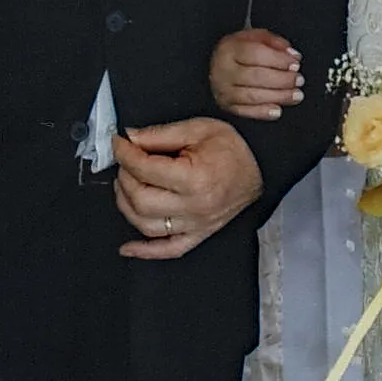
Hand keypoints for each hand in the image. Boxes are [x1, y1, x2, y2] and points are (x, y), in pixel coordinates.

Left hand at [114, 118, 263, 258]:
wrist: (262, 166)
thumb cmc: (233, 147)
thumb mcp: (198, 129)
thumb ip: (160, 134)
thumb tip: (130, 138)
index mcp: (194, 179)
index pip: (144, 169)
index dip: (125, 154)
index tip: (119, 143)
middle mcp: (194, 207)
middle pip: (140, 200)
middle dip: (125, 178)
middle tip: (126, 162)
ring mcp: (196, 225)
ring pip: (146, 225)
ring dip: (127, 206)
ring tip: (126, 186)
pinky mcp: (199, 234)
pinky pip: (168, 250)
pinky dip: (145, 251)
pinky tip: (127, 248)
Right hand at [209, 27, 302, 120]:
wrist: (217, 65)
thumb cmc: (240, 51)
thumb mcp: (256, 38)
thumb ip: (275, 43)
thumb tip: (292, 55)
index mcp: (230, 49)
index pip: (256, 54)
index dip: (279, 60)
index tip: (295, 64)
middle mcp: (224, 70)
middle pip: (256, 76)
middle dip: (282, 80)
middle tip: (299, 80)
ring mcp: (223, 90)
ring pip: (252, 96)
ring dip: (278, 96)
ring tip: (296, 95)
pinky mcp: (226, 106)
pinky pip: (245, 112)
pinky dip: (263, 112)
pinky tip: (277, 110)